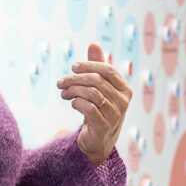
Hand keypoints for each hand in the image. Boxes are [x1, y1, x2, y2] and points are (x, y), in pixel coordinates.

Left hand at [57, 43, 131, 165]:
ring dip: (72, 90)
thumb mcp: (100, 88)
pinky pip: (87, 108)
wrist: (98, 141)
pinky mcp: (104, 126)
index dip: (89, 65)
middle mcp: (123, 102)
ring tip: (63, 93)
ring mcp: (115, 115)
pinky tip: (72, 103)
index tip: (73, 67)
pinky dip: (76, 102)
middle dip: (75, 79)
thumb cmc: (99, 110)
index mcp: (125, 90)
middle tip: (61, 82)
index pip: (107, 70)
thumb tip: (94, 44)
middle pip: (96, 81)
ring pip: (91, 93)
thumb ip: (97, 67)